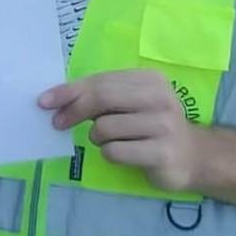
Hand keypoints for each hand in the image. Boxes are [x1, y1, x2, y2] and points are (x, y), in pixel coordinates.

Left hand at [41, 69, 206, 192]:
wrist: (192, 156)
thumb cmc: (151, 126)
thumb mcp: (129, 103)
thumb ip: (100, 96)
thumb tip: (54, 99)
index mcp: (150, 79)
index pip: (100, 81)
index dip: (69, 91)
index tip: (44, 101)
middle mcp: (160, 98)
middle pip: (102, 98)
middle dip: (73, 111)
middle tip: (58, 123)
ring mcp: (164, 125)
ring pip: (105, 127)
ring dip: (98, 137)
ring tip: (112, 140)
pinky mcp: (162, 153)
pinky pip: (114, 151)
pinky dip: (110, 154)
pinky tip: (125, 153)